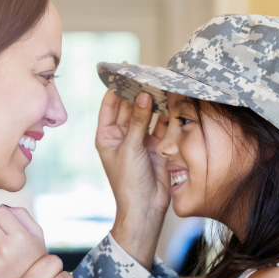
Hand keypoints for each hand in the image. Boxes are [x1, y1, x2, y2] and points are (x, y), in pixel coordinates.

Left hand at [95, 90, 169, 268]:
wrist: (145, 208)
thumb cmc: (128, 182)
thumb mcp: (130, 148)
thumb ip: (138, 121)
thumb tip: (144, 95)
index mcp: (107, 136)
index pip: (110, 105)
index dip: (116, 87)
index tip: (124, 70)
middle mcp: (122, 136)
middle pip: (131, 107)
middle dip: (139, 92)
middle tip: (148, 73)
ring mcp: (140, 142)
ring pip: (148, 115)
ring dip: (154, 102)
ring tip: (162, 84)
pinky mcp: (157, 147)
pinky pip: (161, 127)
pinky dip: (166, 116)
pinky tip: (172, 102)